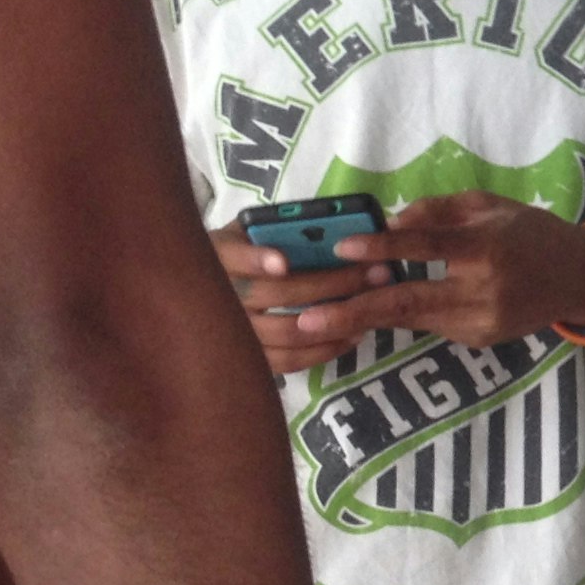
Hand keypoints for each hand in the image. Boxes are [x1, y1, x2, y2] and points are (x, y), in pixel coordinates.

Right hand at [210, 226, 396, 375]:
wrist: (209, 293)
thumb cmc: (242, 251)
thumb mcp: (249, 229)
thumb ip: (275, 227)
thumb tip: (327, 223)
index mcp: (221, 256)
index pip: (235, 258)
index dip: (256, 260)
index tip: (283, 262)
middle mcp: (224, 298)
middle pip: (278, 295)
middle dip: (331, 284)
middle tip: (375, 272)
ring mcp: (237, 334)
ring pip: (288, 332)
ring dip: (334, 318)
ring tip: (369, 303)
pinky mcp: (254, 359)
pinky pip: (290, 361)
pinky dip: (324, 349)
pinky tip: (351, 334)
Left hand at [298, 192, 584, 351]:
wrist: (578, 279)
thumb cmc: (530, 232)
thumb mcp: (490, 205)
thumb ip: (439, 211)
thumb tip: (391, 220)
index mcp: (486, 248)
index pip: (425, 247)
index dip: (383, 247)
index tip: (342, 248)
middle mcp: (482, 291)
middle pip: (407, 302)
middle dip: (353, 311)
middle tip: (307, 319)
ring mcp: (481, 322)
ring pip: (412, 318)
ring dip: (365, 319)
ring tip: (319, 320)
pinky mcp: (479, 340)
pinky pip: (430, 324)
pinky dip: (400, 317)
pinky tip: (368, 315)